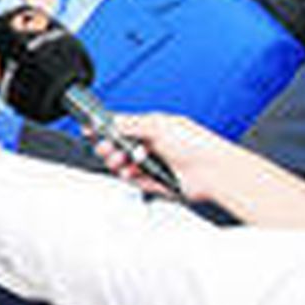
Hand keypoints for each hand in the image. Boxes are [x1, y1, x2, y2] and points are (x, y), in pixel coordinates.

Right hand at [97, 113, 223, 199]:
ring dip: (117, 163)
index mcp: (150, 128)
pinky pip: (134, 180)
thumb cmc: (196, 143)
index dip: (104, 129)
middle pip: (117, 147)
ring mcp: (151, 164)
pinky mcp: (154, 182)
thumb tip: (111, 122)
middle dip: (107, 147)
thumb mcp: (158, 124)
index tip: (90, 130)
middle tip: (106, 148)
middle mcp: (149, 145)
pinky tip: (132, 172)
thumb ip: (131, 123)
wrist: (213, 170)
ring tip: (121, 161)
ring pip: (122, 165)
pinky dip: (130, 177)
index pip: (120, 127)